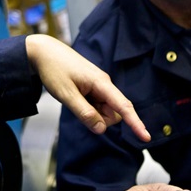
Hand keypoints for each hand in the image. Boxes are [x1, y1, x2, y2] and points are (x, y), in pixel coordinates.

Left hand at [25, 34, 149, 141]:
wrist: (44, 52)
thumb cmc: (54, 70)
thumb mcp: (66, 94)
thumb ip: (84, 113)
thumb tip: (102, 129)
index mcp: (101, 83)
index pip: (123, 106)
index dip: (135, 123)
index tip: (146, 137)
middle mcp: (104, 84)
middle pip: (113, 112)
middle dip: (101, 119)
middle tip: (77, 107)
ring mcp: (99, 85)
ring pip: (105, 110)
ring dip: (93, 113)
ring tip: (74, 98)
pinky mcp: (93, 86)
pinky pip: (97, 104)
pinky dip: (88, 107)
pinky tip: (75, 96)